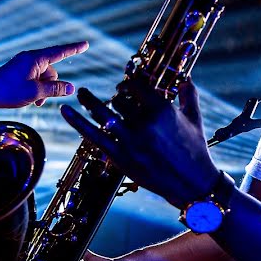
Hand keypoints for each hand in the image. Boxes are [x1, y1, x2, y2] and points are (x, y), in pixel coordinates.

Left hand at [0, 41, 88, 107]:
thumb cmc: (7, 92)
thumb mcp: (35, 92)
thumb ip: (54, 89)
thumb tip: (71, 88)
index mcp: (34, 58)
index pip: (60, 52)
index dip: (74, 49)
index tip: (86, 44)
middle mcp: (29, 58)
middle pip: (52, 70)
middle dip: (51, 85)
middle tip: (40, 99)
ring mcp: (23, 65)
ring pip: (43, 77)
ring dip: (43, 90)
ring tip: (33, 101)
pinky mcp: (18, 72)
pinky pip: (34, 78)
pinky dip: (36, 88)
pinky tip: (30, 99)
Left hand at [60, 77, 219, 208]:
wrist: (192, 183)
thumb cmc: (196, 149)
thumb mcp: (195, 118)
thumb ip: (189, 94)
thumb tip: (185, 77)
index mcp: (162, 109)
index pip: (136, 86)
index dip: (128, 84)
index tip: (124, 86)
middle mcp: (144, 123)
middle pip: (119, 100)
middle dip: (115, 96)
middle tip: (113, 96)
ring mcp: (130, 141)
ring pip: (103, 114)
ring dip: (89, 101)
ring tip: (81, 93)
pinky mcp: (121, 157)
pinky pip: (93, 136)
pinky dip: (77, 122)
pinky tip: (65, 111)